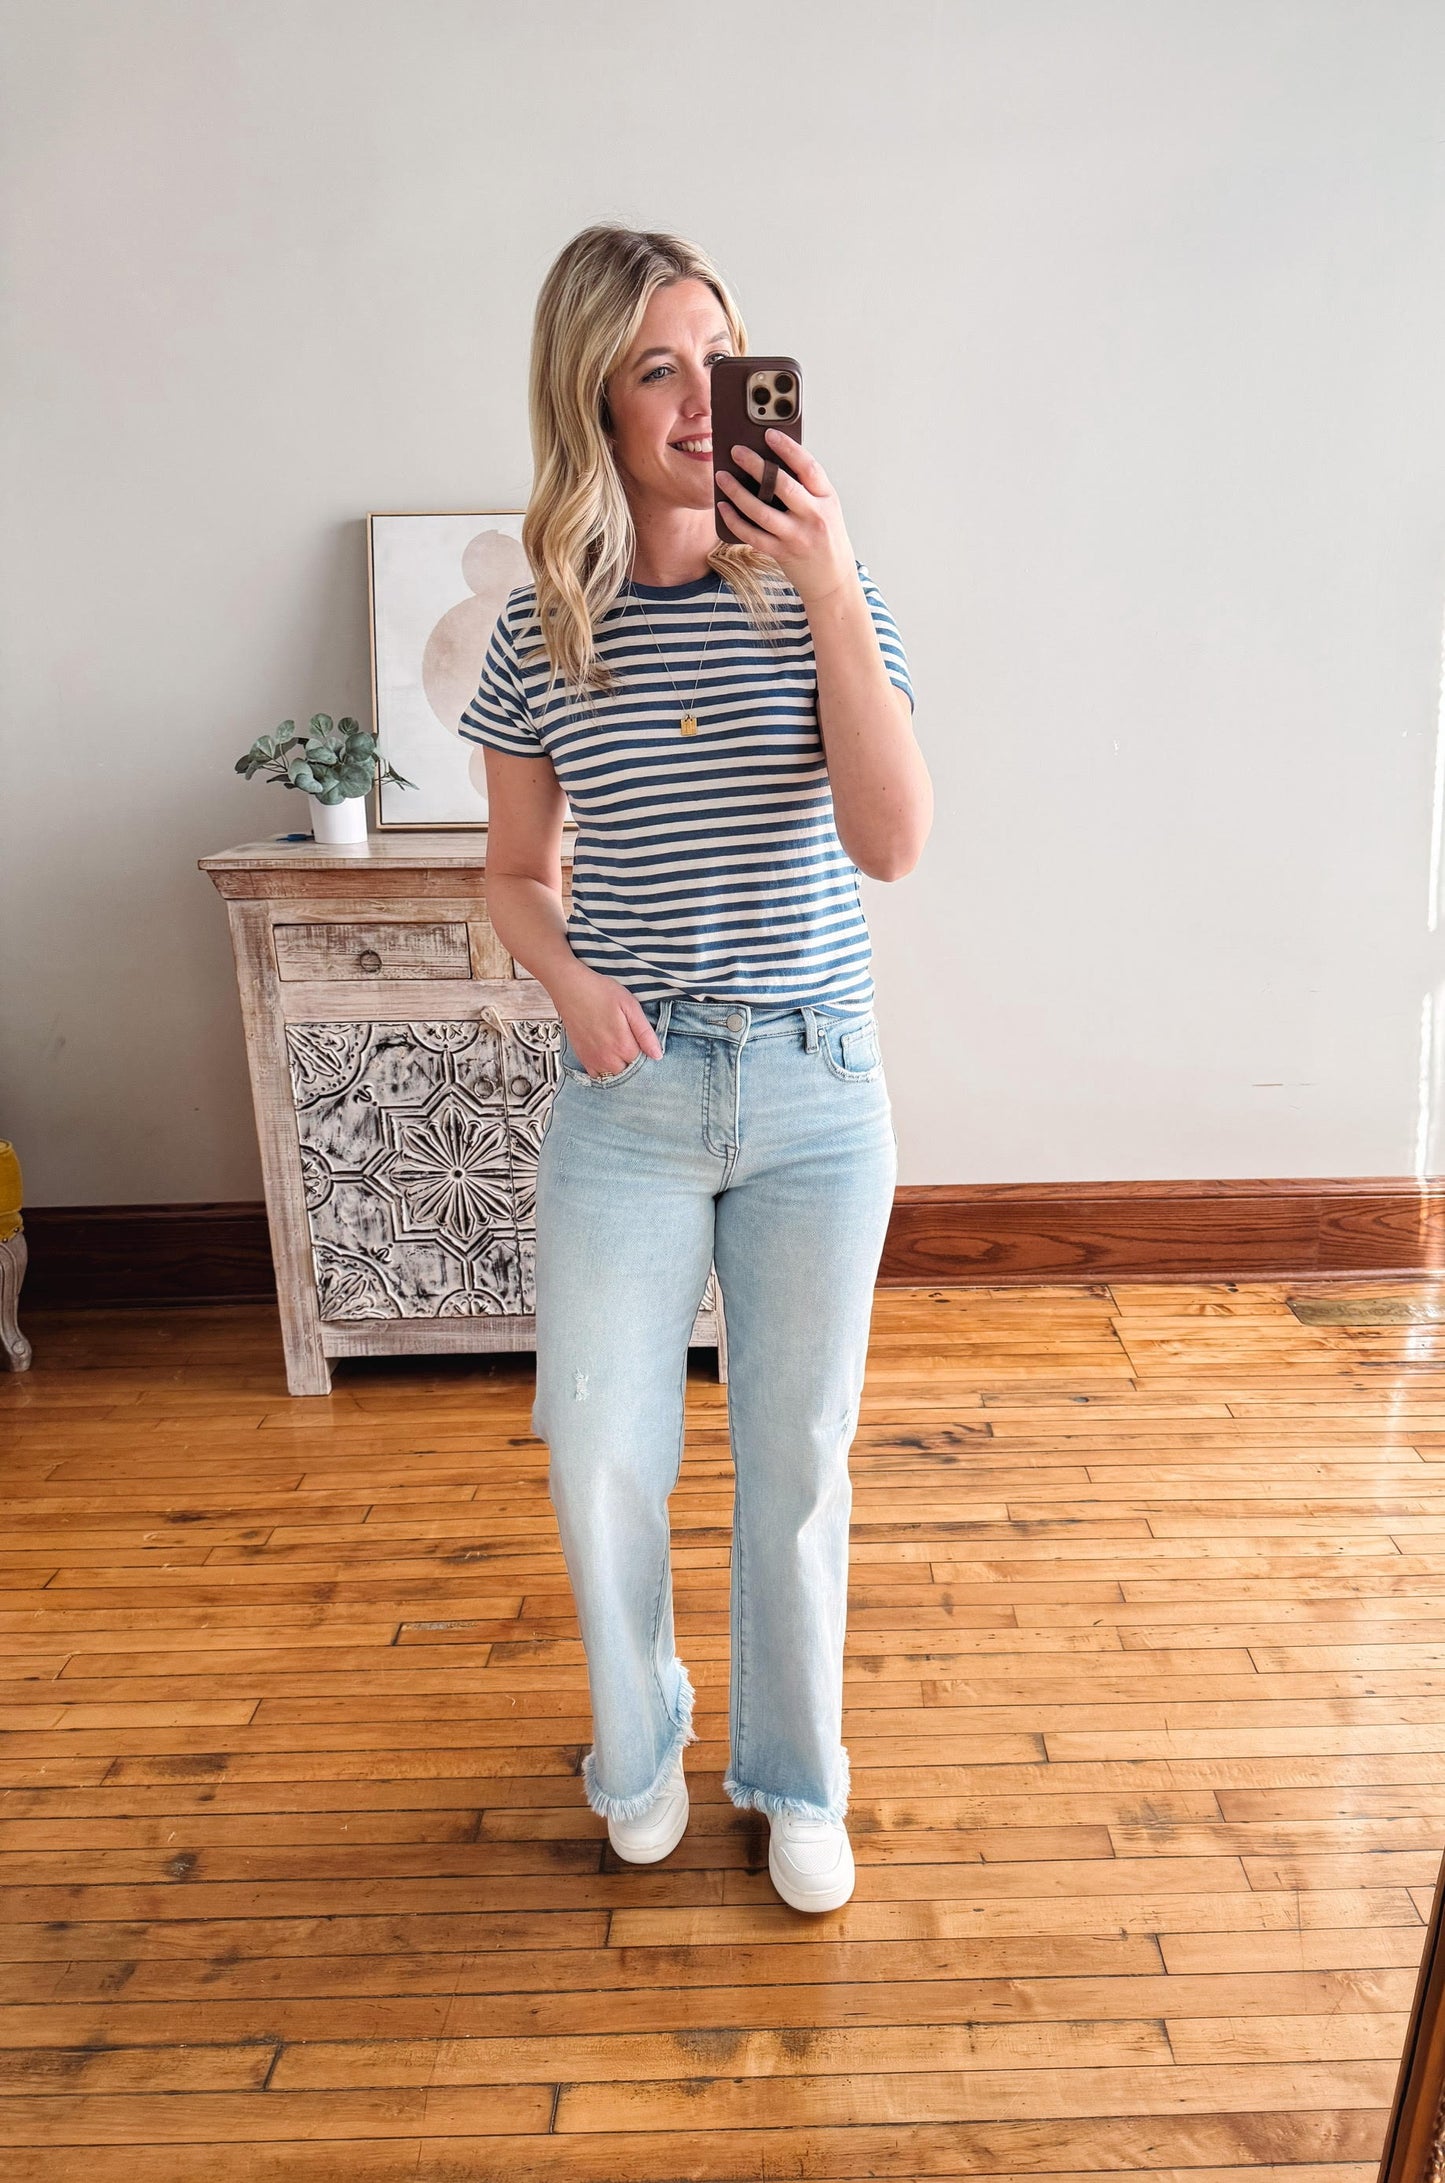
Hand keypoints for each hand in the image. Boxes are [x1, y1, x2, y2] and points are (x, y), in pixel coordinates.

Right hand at [555, 967, 662, 1078]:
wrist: (571, 989)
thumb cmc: (600, 993)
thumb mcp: (630, 1006)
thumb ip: (645, 1033)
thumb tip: (657, 1055)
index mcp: (623, 1046)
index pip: (644, 1064)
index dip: (648, 1056)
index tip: (647, 1047)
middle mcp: (607, 1058)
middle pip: (629, 1073)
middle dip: (635, 1065)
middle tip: (635, 1047)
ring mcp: (593, 1060)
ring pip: (614, 1077)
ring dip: (621, 1069)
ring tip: (622, 1052)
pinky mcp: (583, 1058)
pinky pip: (597, 1076)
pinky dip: (605, 1072)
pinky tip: (609, 1059)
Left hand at [714, 428, 856, 606]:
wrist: (833, 580)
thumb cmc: (826, 538)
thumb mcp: (825, 508)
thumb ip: (805, 488)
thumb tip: (768, 463)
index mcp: (827, 499)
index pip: (808, 467)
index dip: (788, 448)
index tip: (769, 433)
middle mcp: (814, 516)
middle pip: (782, 486)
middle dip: (756, 465)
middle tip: (736, 451)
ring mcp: (797, 537)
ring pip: (761, 511)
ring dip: (737, 492)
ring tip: (721, 477)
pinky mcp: (782, 553)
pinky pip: (752, 535)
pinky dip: (735, 520)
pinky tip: (723, 507)